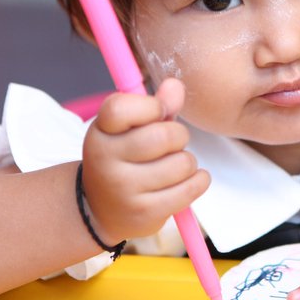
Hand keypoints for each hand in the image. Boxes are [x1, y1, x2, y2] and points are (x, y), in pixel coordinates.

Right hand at [80, 78, 209, 243]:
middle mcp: (105, 161)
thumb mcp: (130, 128)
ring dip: (187, 161)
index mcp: (100, 132)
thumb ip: (156, 105)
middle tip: (173, 143)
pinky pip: (190, 189)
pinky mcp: (144, 213)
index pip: (121, 108)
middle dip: (179, 136)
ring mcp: (123, 190)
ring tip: (174, 165)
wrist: (103, 209)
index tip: (158, 113)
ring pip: (182, 163)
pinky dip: (199, 180)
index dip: (151, 106)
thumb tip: (175, 86)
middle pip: (163, 136)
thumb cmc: (125, 158)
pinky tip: (190, 179)